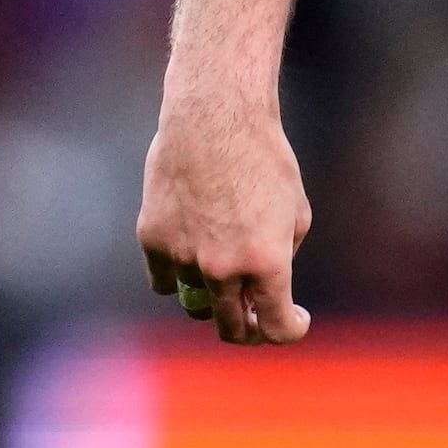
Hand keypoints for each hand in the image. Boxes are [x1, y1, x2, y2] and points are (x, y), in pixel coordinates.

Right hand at [138, 99, 315, 343]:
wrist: (215, 118)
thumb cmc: (264, 161)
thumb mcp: (295, 213)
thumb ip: (283, 259)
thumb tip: (268, 291)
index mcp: (266, 263)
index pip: (276, 328)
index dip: (289, 329)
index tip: (293, 318)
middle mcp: (222, 268)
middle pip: (232, 329)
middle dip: (249, 328)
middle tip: (256, 315)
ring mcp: (183, 257)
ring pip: (195, 305)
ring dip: (211, 300)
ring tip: (222, 278)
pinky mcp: (152, 239)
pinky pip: (163, 281)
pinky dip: (177, 277)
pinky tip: (191, 258)